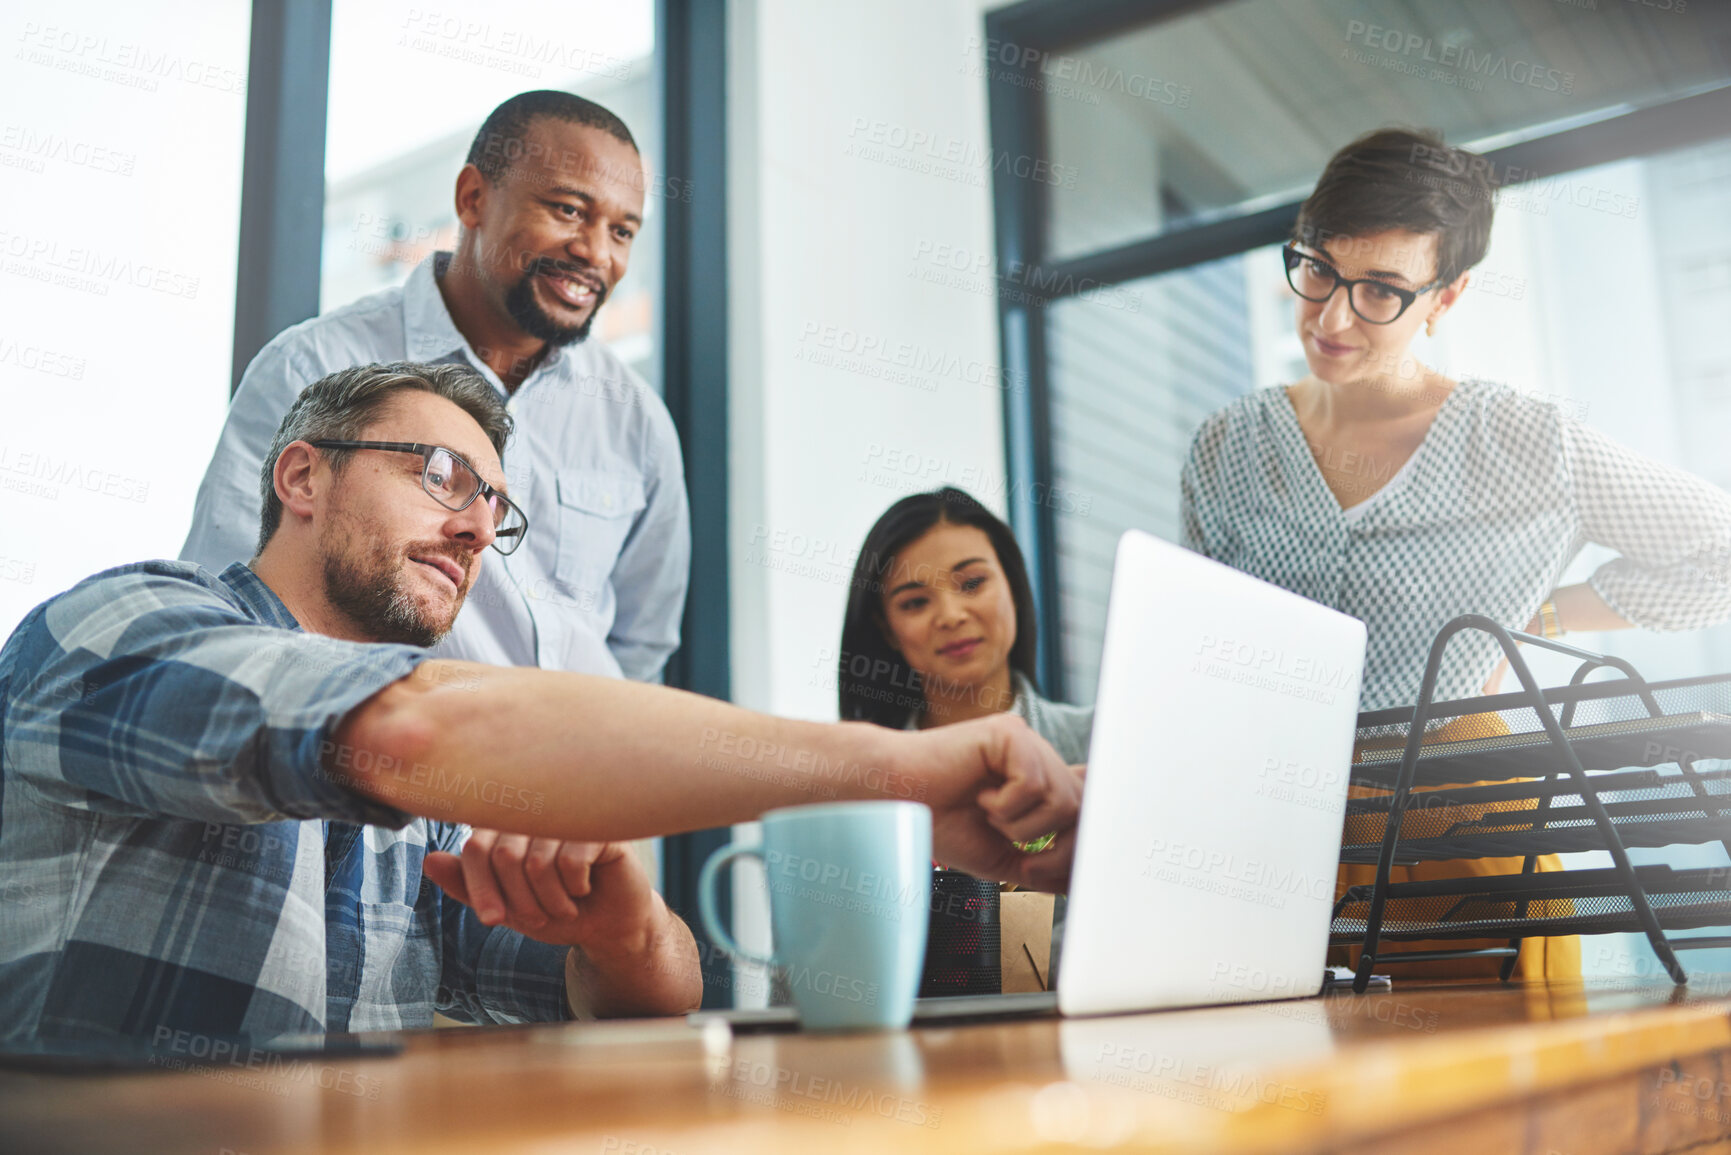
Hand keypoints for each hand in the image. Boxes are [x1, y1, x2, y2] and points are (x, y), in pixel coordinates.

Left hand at [422, 830, 659, 952]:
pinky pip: (572, 859)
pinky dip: (575, 887)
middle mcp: (537, 813)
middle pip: (505, 856)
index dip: (480, 888)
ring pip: (537, 862)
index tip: (494, 919)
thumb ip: (466, 884)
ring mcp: (570, 816)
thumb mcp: (505, 906)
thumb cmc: (555, 908)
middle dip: (521, 901)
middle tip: (540, 916)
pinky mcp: (601, 827)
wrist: (606, 925)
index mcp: (508, 824)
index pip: (477, 848)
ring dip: (550, 900)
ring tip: (564, 905)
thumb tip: (429, 861)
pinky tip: (586, 886)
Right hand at [899, 714, 1082, 891]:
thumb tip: (1077, 882)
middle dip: (1060, 847)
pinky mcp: (1008, 733)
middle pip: (1080, 804)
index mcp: (1034, 777)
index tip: (1065, 865)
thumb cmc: (939, 821)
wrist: (895, 800)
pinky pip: (1033, 782)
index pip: (1082, 798)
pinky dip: (1007, 806)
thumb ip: (1041, 863)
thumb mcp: (1001, 854)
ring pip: (1062, 797)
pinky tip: (980, 798)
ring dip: (1026, 826)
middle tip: (1026, 864)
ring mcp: (1023, 741)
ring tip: (990, 819)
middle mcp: (1034, 755)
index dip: (1085, 831)